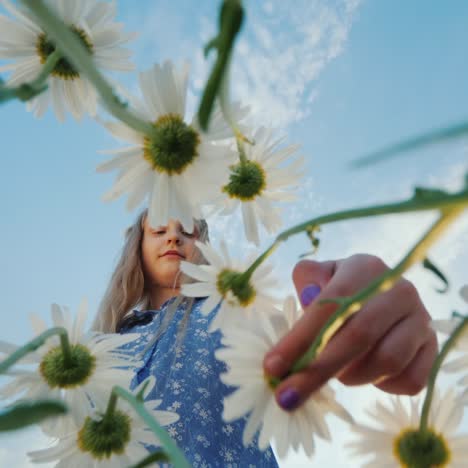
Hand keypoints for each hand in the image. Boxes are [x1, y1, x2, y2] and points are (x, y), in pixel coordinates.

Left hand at [263, 254, 437, 410]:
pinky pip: (409, 380)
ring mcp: (421, 320)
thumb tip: (311, 298)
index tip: (272, 367)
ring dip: (350, 375)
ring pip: (386, 361)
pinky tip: (365, 374)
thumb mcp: (317, 276)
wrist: (379, 297)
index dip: (300, 338)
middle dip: (316, 371)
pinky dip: (381, 386)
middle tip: (287, 395)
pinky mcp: (432, 348)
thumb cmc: (339, 289)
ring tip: (334, 371)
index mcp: (366, 267)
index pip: (331, 305)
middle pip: (358, 336)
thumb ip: (307, 281)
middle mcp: (400, 290)